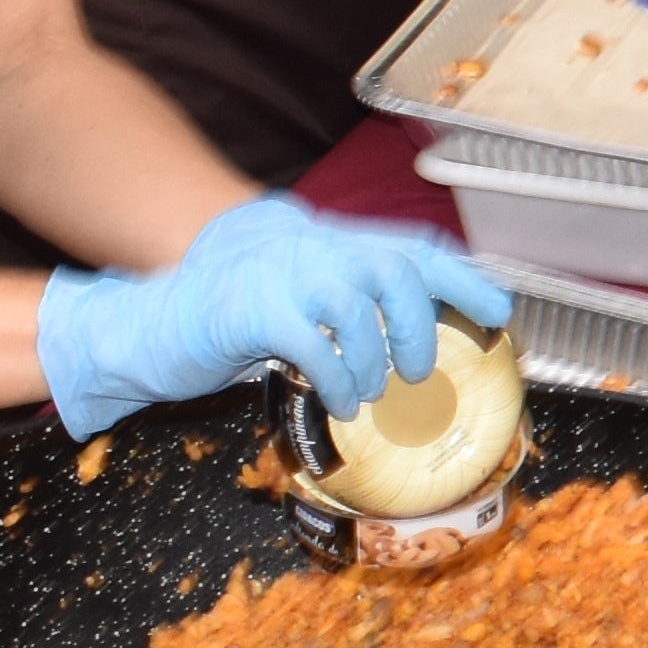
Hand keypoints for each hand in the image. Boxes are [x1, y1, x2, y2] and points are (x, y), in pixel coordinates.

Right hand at [33, 194, 513, 434]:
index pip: (412, 246)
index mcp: (328, 244)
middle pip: (393, 267)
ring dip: (374, 357)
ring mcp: (277, 270)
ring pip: (355, 302)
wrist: (147, 326)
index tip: (500, 313)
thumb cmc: (229, 324)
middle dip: (421, 322)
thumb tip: (416, 352)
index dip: (463, 278)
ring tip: (368, 394)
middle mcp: (309, 245)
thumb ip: (349, 309)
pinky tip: (339, 404)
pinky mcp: (247, 306)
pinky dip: (337, 377)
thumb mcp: (299, 304)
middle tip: (418, 370)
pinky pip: (311, 340)